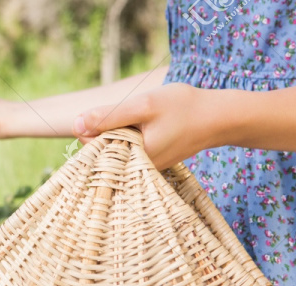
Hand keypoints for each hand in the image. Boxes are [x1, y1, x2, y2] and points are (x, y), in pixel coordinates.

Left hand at [72, 83, 219, 169]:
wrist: (220, 117)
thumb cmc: (183, 108)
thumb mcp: (142, 106)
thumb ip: (108, 116)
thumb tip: (75, 124)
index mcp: (130, 159)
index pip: (93, 149)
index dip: (92, 128)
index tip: (112, 112)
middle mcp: (137, 169)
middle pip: (105, 149)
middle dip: (109, 129)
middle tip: (135, 113)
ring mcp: (146, 166)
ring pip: (119, 147)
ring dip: (122, 130)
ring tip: (147, 118)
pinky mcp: (153, 161)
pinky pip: (133, 148)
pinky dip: (135, 134)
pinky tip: (152, 124)